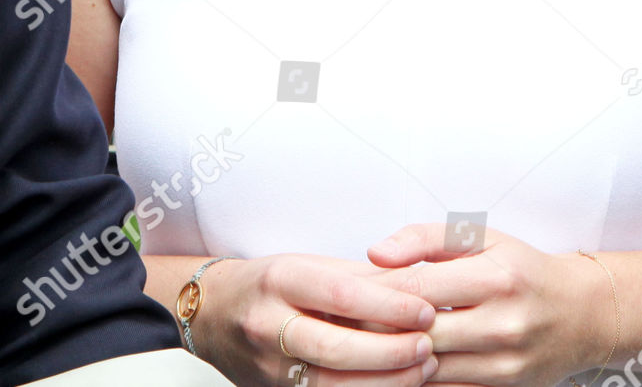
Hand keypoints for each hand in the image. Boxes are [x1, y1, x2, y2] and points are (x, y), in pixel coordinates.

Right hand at [190, 253, 438, 386]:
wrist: (212, 313)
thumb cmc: (272, 284)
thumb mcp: (311, 266)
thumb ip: (362, 279)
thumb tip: (419, 289)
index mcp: (281, 280)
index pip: (341, 295)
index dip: (388, 306)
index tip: (426, 310)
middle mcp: (267, 325)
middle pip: (335, 347)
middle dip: (389, 351)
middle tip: (429, 345)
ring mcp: (265, 368)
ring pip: (328, 385)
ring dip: (382, 382)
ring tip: (422, 369)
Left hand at [367, 223, 598, 386]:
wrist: (580, 314)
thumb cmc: (523, 271)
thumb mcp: (483, 239)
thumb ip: (425, 238)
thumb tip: (375, 253)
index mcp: (496, 276)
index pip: (418, 288)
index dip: (376, 291)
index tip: (349, 291)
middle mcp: (502, 323)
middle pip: (418, 334)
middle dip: (377, 329)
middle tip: (345, 323)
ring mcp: (503, 365)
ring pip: (427, 370)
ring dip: (391, 359)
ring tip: (363, 346)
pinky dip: (415, 380)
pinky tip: (398, 366)